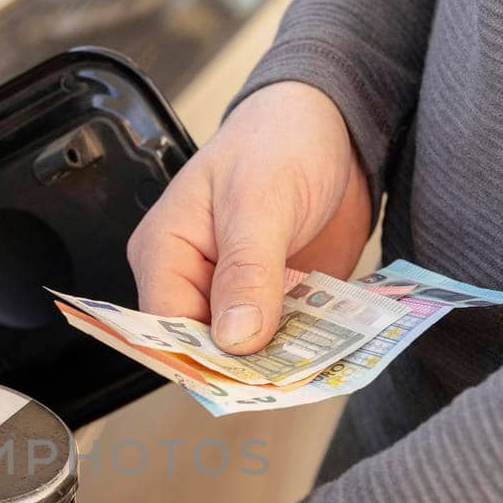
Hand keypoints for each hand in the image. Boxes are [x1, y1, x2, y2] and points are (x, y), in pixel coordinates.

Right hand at [127, 81, 370, 352]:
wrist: (337, 126)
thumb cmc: (278, 141)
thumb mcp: (259, 201)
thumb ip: (246, 270)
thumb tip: (234, 337)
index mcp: (166, 252)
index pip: (166, 325)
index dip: (201, 355)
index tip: (244, 376)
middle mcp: (194, 280)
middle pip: (205, 347)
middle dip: (245, 365)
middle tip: (289, 376)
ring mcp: (236, 295)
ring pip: (248, 352)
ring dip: (281, 362)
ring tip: (317, 368)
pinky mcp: (276, 303)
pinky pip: (285, 340)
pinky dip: (306, 349)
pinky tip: (332, 353)